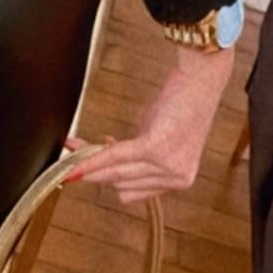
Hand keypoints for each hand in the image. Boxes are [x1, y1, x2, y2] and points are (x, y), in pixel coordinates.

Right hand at [61, 43, 234, 205]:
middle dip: (94, 170)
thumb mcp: (156, 137)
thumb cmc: (180, 104)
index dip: (110, 178)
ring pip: (115, 173)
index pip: (132, 192)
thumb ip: (133, 156)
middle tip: (72, 156)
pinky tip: (76, 155)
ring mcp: (169, 165)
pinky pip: (115, 155)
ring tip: (73, 146)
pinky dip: (93, 157)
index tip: (92, 165)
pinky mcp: (157, 147)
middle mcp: (177, 178)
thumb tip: (98, 164)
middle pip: (120, 184)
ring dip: (90, 162)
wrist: (200, 80)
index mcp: (180, 180)